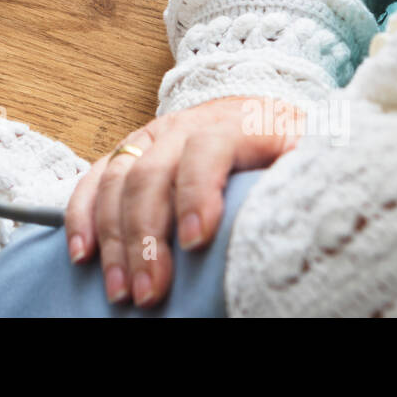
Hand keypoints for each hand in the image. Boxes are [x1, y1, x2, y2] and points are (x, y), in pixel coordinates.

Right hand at [65, 95, 302, 306]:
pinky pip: (94, 179)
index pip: (208, 149)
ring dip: (112, 238)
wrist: (259, 106)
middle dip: (145, 236)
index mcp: (235, 125)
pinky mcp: (129, 151)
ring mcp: (151, 137)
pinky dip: (82, 214)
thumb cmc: (286, 143)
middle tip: (151, 291)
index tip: (196, 241)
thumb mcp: (309, 153)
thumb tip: (313, 223)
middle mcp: (184, 127)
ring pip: (117, 179)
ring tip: (120, 288)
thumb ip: (305, 178)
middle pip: (152, 172)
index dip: (197, 191)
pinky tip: (84, 252)